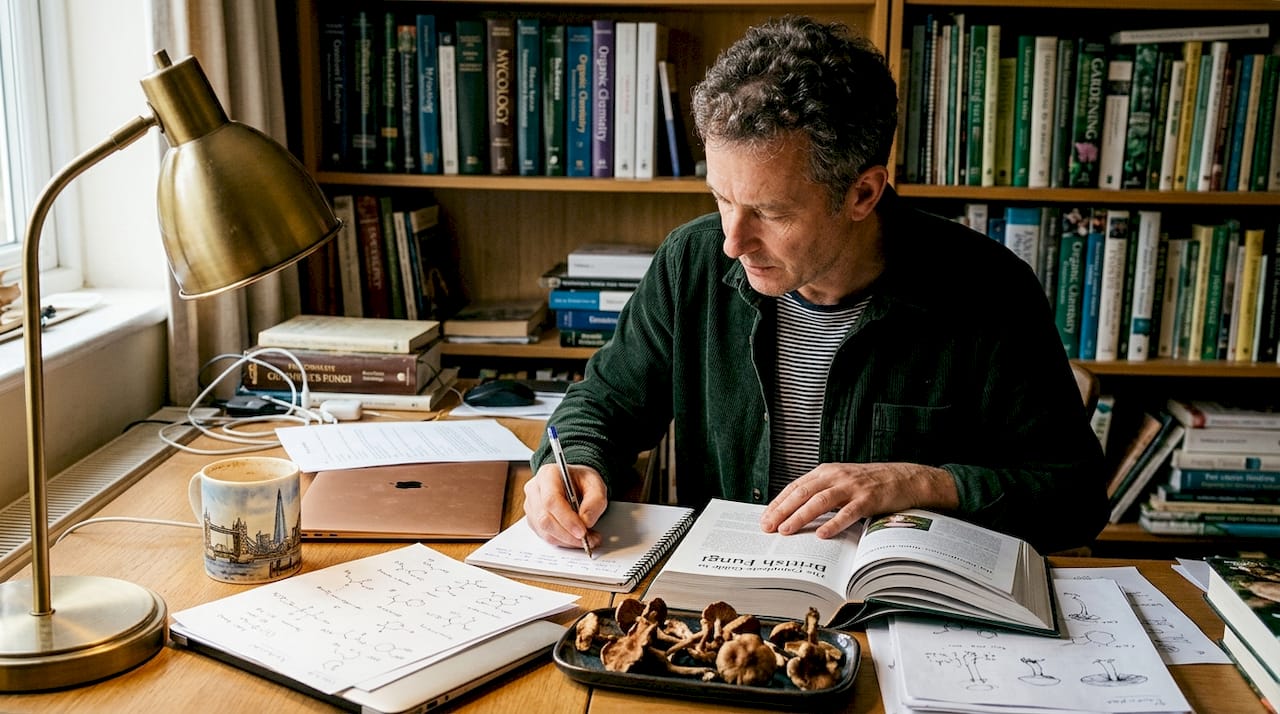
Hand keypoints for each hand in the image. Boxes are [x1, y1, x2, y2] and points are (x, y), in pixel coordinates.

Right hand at [523, 461, 607, 548]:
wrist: (574, 482)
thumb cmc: (582, 480)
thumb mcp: (596, 484)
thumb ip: (595, 501)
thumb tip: (586, 521)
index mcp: (548, 475)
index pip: (551, 500)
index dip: (567, 519)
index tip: (582, 531)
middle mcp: (534, 489)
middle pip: (545, 518)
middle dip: (568, 534)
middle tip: (588, 539)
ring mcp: (531, 506)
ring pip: (544, 531)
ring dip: (567, 540)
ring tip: (587, 539)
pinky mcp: (532, 520)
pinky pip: (545, 536)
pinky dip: (562, 541)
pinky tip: (576, 538)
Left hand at [759, 462, 957, 537]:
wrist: (905, 478)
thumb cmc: (871, 483)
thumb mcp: (842, 480)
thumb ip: (821, 491)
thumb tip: (794, 511)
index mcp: (826, 471)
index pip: (795, 487)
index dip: (778, 503)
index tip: (764, 518)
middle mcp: (836, 476)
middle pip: (803, 493)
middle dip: (782, 511)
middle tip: (767, 527)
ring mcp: (852, 487)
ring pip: (820, 501)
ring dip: (801, 516)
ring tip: (786, 530)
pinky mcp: (869, 499)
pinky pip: (848, 513)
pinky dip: (833, 523)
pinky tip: (821, 534)